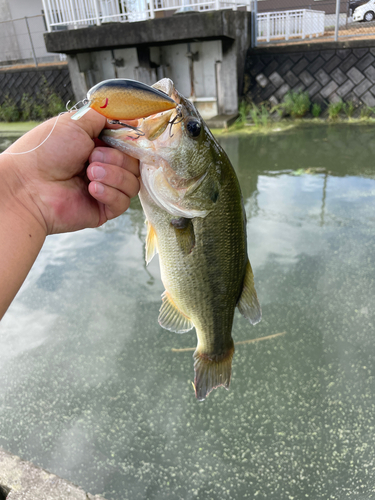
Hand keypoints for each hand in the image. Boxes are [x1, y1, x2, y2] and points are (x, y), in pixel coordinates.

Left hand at [2, 110, 138, 234]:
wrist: (28, 185)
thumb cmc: (45, 152)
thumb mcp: (75, 122)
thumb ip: (103, 116)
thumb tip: (128, 119)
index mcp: (96, 147)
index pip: (128, 145)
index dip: (130, 141)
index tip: (128, 137)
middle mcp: (103, 168)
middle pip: (134, 164)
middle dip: (116, 158)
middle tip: (92, 158)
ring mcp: (104, 190)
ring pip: (132, 184)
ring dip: (113, 175)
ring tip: (89, 173)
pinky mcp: (103, 210)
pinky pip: (123, 203)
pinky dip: (110, 193)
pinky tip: (91, 189)